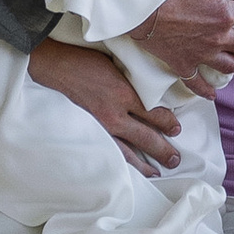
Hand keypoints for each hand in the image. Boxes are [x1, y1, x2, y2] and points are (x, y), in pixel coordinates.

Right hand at [28, 41, 184, 171]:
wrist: (56, 68)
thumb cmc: (86, 61)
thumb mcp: (117, 65)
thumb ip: (133, 82)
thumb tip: (151, 93)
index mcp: (124, 93)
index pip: (154, 114)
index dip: (168, 123)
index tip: (177, 129)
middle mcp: (114, 114)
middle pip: (146, 137)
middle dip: (163, 150)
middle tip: (176, 159)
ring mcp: (101, 127)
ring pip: (128, 152)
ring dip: (145, 164)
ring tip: (158, 172)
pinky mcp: (89, 133)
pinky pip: (110, 151)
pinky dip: (121, 163)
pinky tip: (129, 170)